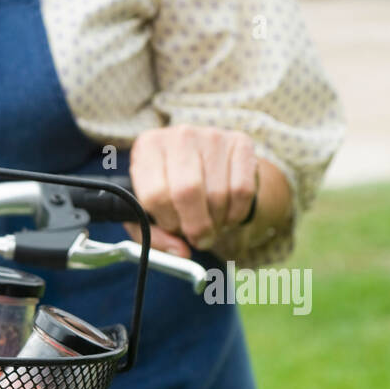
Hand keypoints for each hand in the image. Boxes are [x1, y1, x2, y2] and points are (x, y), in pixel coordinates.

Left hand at [125, 125, 258, 257]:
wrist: (206, 165)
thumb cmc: (169, 193)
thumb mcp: (148, 212)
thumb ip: (152, 236)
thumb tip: (180, 253)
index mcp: (147, 148)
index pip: (155, 195)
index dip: (167, 222)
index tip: (173, 229)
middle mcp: (178, 135)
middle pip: (187, 192)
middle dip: (195, 227)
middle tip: (199, 239)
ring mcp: (212, 135)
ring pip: (217, 194)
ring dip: (216, 222)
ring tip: (211, 224)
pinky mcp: (240, 142)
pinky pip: (242, 190)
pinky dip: (236, 213)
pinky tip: (227, 215)